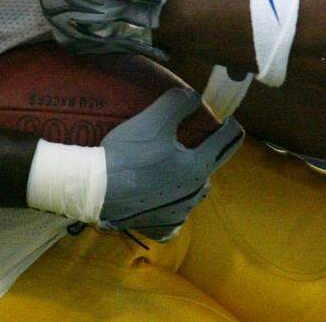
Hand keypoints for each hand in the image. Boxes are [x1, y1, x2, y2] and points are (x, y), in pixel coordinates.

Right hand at [100, 88, 243, 239]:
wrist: (95, 190)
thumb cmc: (129, 153)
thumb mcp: (155, 118)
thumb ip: (180, 102)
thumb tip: (196, 97)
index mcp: (198, 166)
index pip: (226, 141)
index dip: (230, 126)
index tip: (230, 120)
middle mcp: (194, 193)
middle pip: (212, 167)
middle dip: (213, 151)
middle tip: (208, 140)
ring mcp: (178, 214)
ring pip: (196, 192)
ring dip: (195, 178)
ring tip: (186, 167)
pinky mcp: (160, 227)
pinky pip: (176, 217)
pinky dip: (175, 206)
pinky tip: (168, 200)